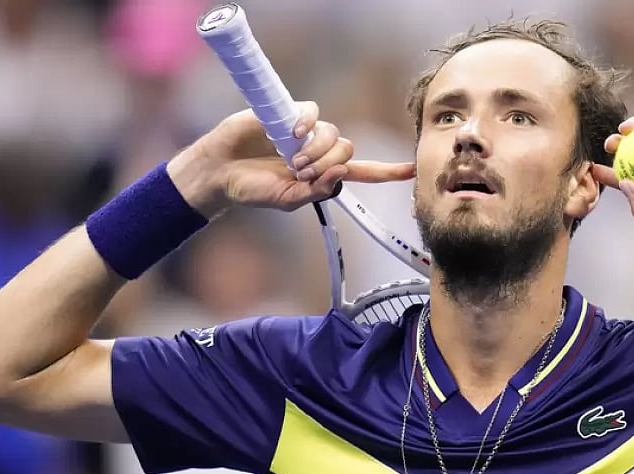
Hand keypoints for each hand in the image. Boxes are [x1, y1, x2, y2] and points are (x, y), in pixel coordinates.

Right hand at [167, 101, 414, 217]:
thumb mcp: (286, 200)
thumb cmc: (253, 189)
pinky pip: (312, 114)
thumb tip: (339, 175)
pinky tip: (290, 135)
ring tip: (291, 161)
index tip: (412, 169)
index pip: (363, 172)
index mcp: (324, 174)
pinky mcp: (289, 114)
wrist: (221, 171)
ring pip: (333, 134)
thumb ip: (314, 193)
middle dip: (328, 163)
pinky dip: (306, 125)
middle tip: (301, 172)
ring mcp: (305, 131)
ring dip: (317, 150)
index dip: (387, 172)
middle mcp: (319, 150)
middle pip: (347, 150)